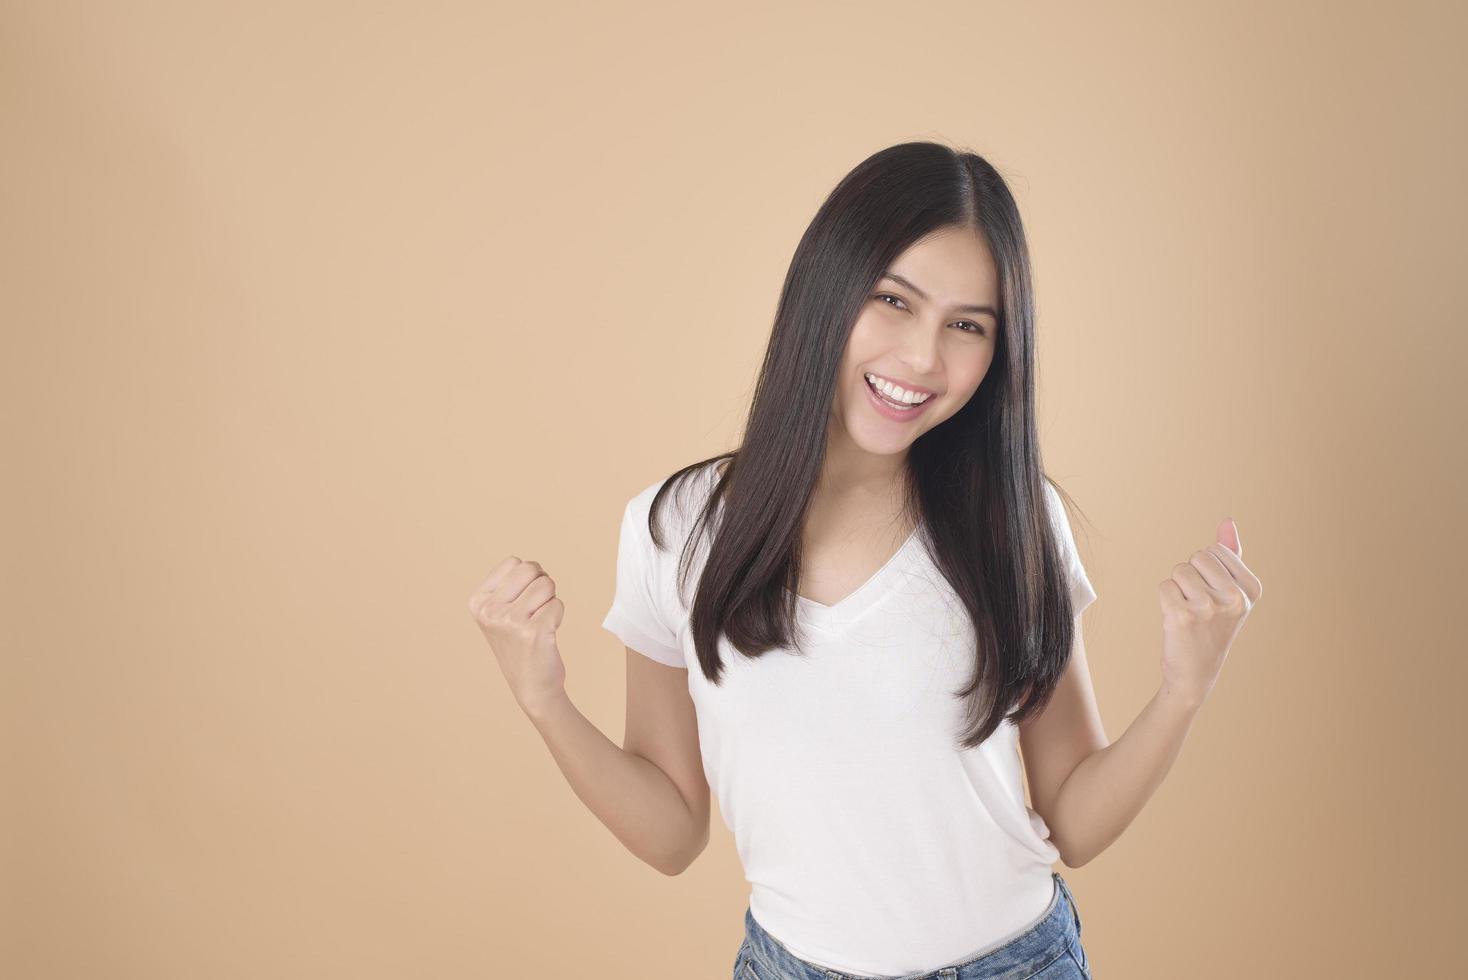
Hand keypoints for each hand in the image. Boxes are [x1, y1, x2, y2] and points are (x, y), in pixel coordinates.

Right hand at [468, 556, 567, 713]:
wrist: (531, 686)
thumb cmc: (519, 644)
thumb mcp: (499, 613)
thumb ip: (509, 585)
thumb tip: (531, 565)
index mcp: (478, 601)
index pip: (514, 562)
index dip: (527, 577)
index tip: (522, 601)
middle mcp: (490, 610)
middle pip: (531, 568)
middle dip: (541, 584)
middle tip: (535, 609)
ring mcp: (510, 621)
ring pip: (547, 584)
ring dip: (550, 601)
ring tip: (539, 622)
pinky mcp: (533, 632)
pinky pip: (558, 604)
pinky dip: (558, 616)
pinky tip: (547, 634)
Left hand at [1158, 518, 1261, 705]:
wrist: (1195, 673)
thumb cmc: (1211, 628)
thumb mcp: (1229, 592)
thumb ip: (1230, 555)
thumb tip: (1227, 520)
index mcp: (1251, 589)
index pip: (1215, 550)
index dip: (1206, 569)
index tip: (1213, 595)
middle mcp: (1235, 598)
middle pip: (1196, 557)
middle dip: (1190, 576)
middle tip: (1197, 605)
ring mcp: (1210, 607)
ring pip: (1178, 570)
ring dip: (1176, 588)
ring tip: (1187, 613)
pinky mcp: (1183, 616)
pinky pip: (1163, 586)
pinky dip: (1164, 599)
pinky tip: (1175, 620)